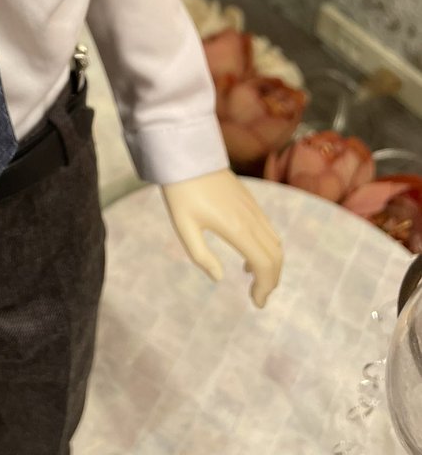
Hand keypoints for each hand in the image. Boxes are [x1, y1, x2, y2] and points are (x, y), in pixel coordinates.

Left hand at [161, 167, 281, 307]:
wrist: (187, 155)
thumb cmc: (181, 192)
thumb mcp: (184, 227)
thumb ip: (201, 256)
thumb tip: (219, 278)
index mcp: (237, 229)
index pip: (264, 265)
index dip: (265, 288)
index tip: (257, 303)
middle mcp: (251, 219)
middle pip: (276, 256)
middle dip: (272, 280)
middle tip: (258, 296)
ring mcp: (253, 208)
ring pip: (275, 242)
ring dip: (271, 264)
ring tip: (253, 277)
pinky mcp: (250, 200)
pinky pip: (268, 229)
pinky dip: (267, 247)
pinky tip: (248, 252)